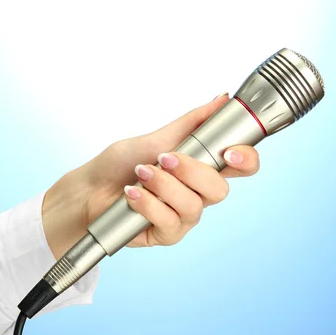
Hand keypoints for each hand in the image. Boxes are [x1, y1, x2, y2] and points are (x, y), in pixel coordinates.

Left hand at [42, 94, 259, 259]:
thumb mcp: (156, 137)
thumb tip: (222, 99)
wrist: (89, 189)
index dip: (246, 160)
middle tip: (165, 158)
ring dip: (164, 186)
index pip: (241, 166)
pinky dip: (148, 203)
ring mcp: (183, 216)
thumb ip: (192, 122)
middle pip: (221, 190)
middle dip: (193, 172)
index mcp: (202, 167)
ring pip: (194, 206)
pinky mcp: (166, 234)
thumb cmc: (121, 164)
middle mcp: (198, 193)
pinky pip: (170, 223)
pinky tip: (132, 193)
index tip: (230, 151)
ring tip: (141, 173)